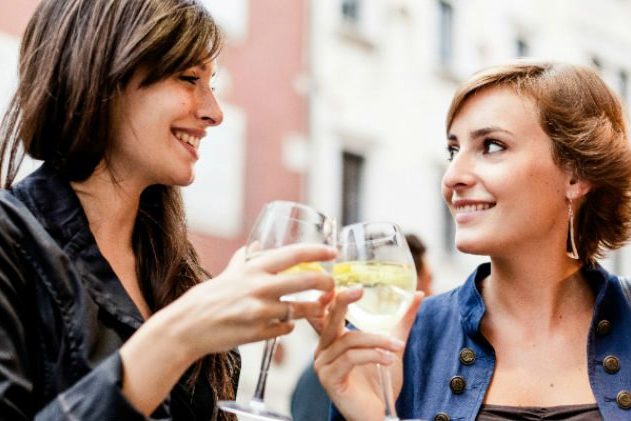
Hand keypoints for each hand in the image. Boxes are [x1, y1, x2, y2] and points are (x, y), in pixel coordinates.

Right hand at [158, 243, 335, 359]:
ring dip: (314, 308)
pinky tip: (286, 322)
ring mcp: (262, 312)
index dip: (318, 252)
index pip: (295, 254)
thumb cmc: (208, 297)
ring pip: (302, 309)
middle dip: (327, 283)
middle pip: (308, 281)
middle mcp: (261, 287)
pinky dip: (290, 325)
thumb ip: (245, 258)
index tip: (332, 252)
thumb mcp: (229, 272)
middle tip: (332, 286)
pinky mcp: (261, 333)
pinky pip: (287, 328)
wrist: (189, 326)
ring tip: (318, 307)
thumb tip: (256, 245)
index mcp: (255, 268)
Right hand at [314, 289, 422, 420]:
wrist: (379, 414)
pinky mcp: (330, 378)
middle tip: (358, 290)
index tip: (336, 284)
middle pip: (329, 320)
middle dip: (342, 302)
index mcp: (331, 340)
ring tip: (397, 346)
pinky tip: (388, 359)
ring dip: (377, 340)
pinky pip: (351, 358)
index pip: (322, 314)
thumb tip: (418, 295)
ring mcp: (323, 365)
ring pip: (349, 340)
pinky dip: (373, 355)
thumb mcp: (391, 345)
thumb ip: (401, 321)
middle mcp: (322, 350)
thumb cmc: (379, 382)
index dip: (326, 298)